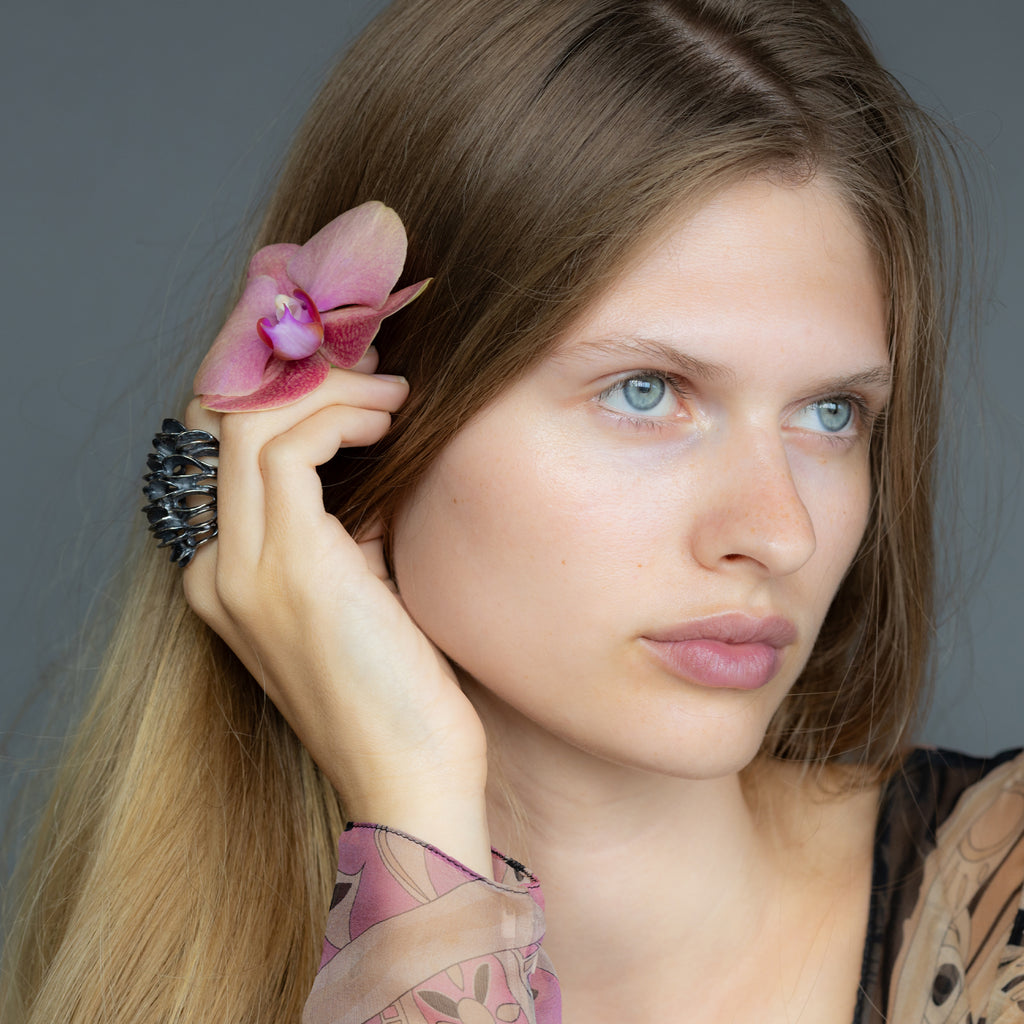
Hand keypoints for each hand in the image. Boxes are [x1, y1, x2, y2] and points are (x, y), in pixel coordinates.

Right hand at [182, 350, 491, 872]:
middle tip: (372, 362)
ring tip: (394, 393)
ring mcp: (242, 569)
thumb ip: (353, 528)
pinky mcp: (287, 566)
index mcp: (230, 578)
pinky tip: (389, 421)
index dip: (283, 394)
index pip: (227, 452)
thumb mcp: (365, 592)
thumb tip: (377, 456)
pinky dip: (340, 415)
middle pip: (226, 421)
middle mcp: (217, 570)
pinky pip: (290, 446)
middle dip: (300, 373)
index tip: (353, 372)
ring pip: (252, 421)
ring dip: (329, 387)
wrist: (410, 782)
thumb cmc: (402, 692)